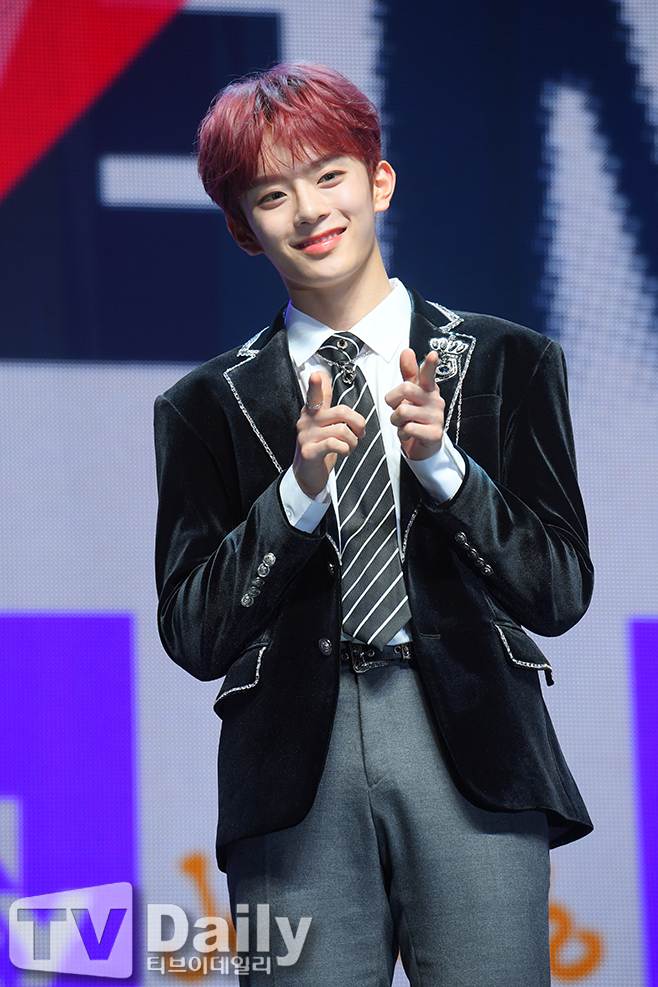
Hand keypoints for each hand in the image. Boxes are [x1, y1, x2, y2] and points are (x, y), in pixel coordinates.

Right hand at [293, 371, 365, 497]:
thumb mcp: (321, 421)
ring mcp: (306, 437)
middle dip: (358, 423)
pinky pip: (334, 444)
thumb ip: (323, 399)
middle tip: (361, 432)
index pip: (314, 394)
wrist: (307, 474)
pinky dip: (345, 449)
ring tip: (351, 446)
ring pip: (341, 430)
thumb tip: (321, 374)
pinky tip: (344, 452)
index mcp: (311, 411)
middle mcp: (306, 421)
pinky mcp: (309, 452)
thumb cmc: (318, 446)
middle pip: (341, 412)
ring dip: (353, 441)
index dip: (315, 384)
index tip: (317, 375)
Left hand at [385, 349, 444, 460]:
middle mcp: (435, 401)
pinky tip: (409, 433)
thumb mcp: (411, 395)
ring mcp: (436, 417)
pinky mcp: (435, 433)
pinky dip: (402, 433)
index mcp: (428, 389)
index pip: (429, 374)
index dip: (430, 365)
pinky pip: (408, 428)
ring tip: (404, 423)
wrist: (423, 446)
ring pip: (403, 411)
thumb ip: (409, 373)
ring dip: (396, 421)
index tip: (433, 355)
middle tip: (398, 409)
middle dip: (393, 401)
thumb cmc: (416, 418)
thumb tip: (407, 352)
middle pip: (405, 389)